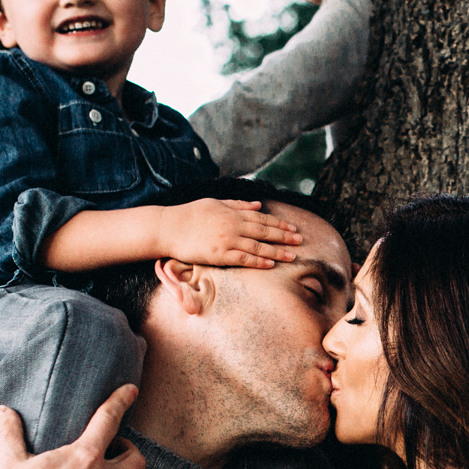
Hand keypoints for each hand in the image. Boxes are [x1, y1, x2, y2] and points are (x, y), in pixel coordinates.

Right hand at [158, 198, 301, 268]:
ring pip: (257, 246)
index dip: (279, 224)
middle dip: (284, 236)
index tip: (293, 228)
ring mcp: (227, 240)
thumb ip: (238, 204)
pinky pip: (243, 258)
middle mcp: (233, 225)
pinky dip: (258, 261)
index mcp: (233, 212)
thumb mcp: (215, 203)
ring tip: (292, 256)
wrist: (168, 227)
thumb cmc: (190, 214)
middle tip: (300, 240)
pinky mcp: (219, 254)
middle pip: (264, 231)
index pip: (262, 218)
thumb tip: (258, 204)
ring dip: (276, 252)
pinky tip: (270, 265)